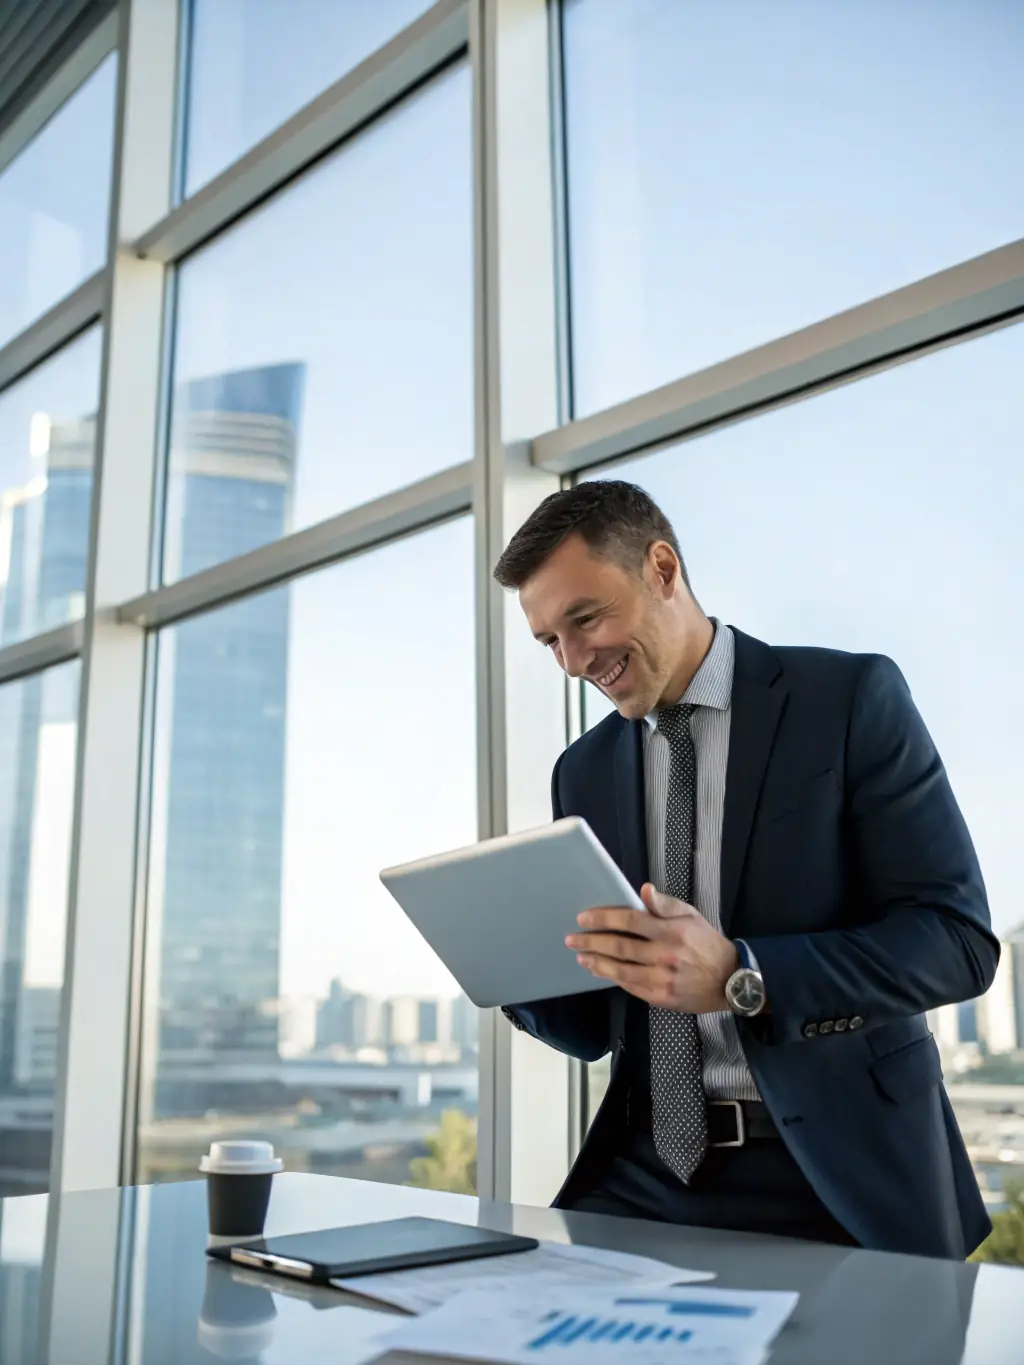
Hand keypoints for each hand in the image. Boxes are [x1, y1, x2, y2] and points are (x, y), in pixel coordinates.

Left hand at [565, 883, 739, 1013]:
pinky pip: (631, 987)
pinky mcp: (662, 998)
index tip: (584, 917)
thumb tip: (643, 890)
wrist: (730, 980)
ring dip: (597, 963)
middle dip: (592, 942)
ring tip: (581, 956)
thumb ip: (665, 904)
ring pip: (621, 970)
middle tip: (572, 939)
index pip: (630, 921)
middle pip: (620, 947)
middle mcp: (666, 955)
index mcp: (672, 931)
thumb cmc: (706, 943)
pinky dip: (614, 978)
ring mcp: (663, 979)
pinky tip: (601, 972)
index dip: (604, 918)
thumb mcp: (691, 915)